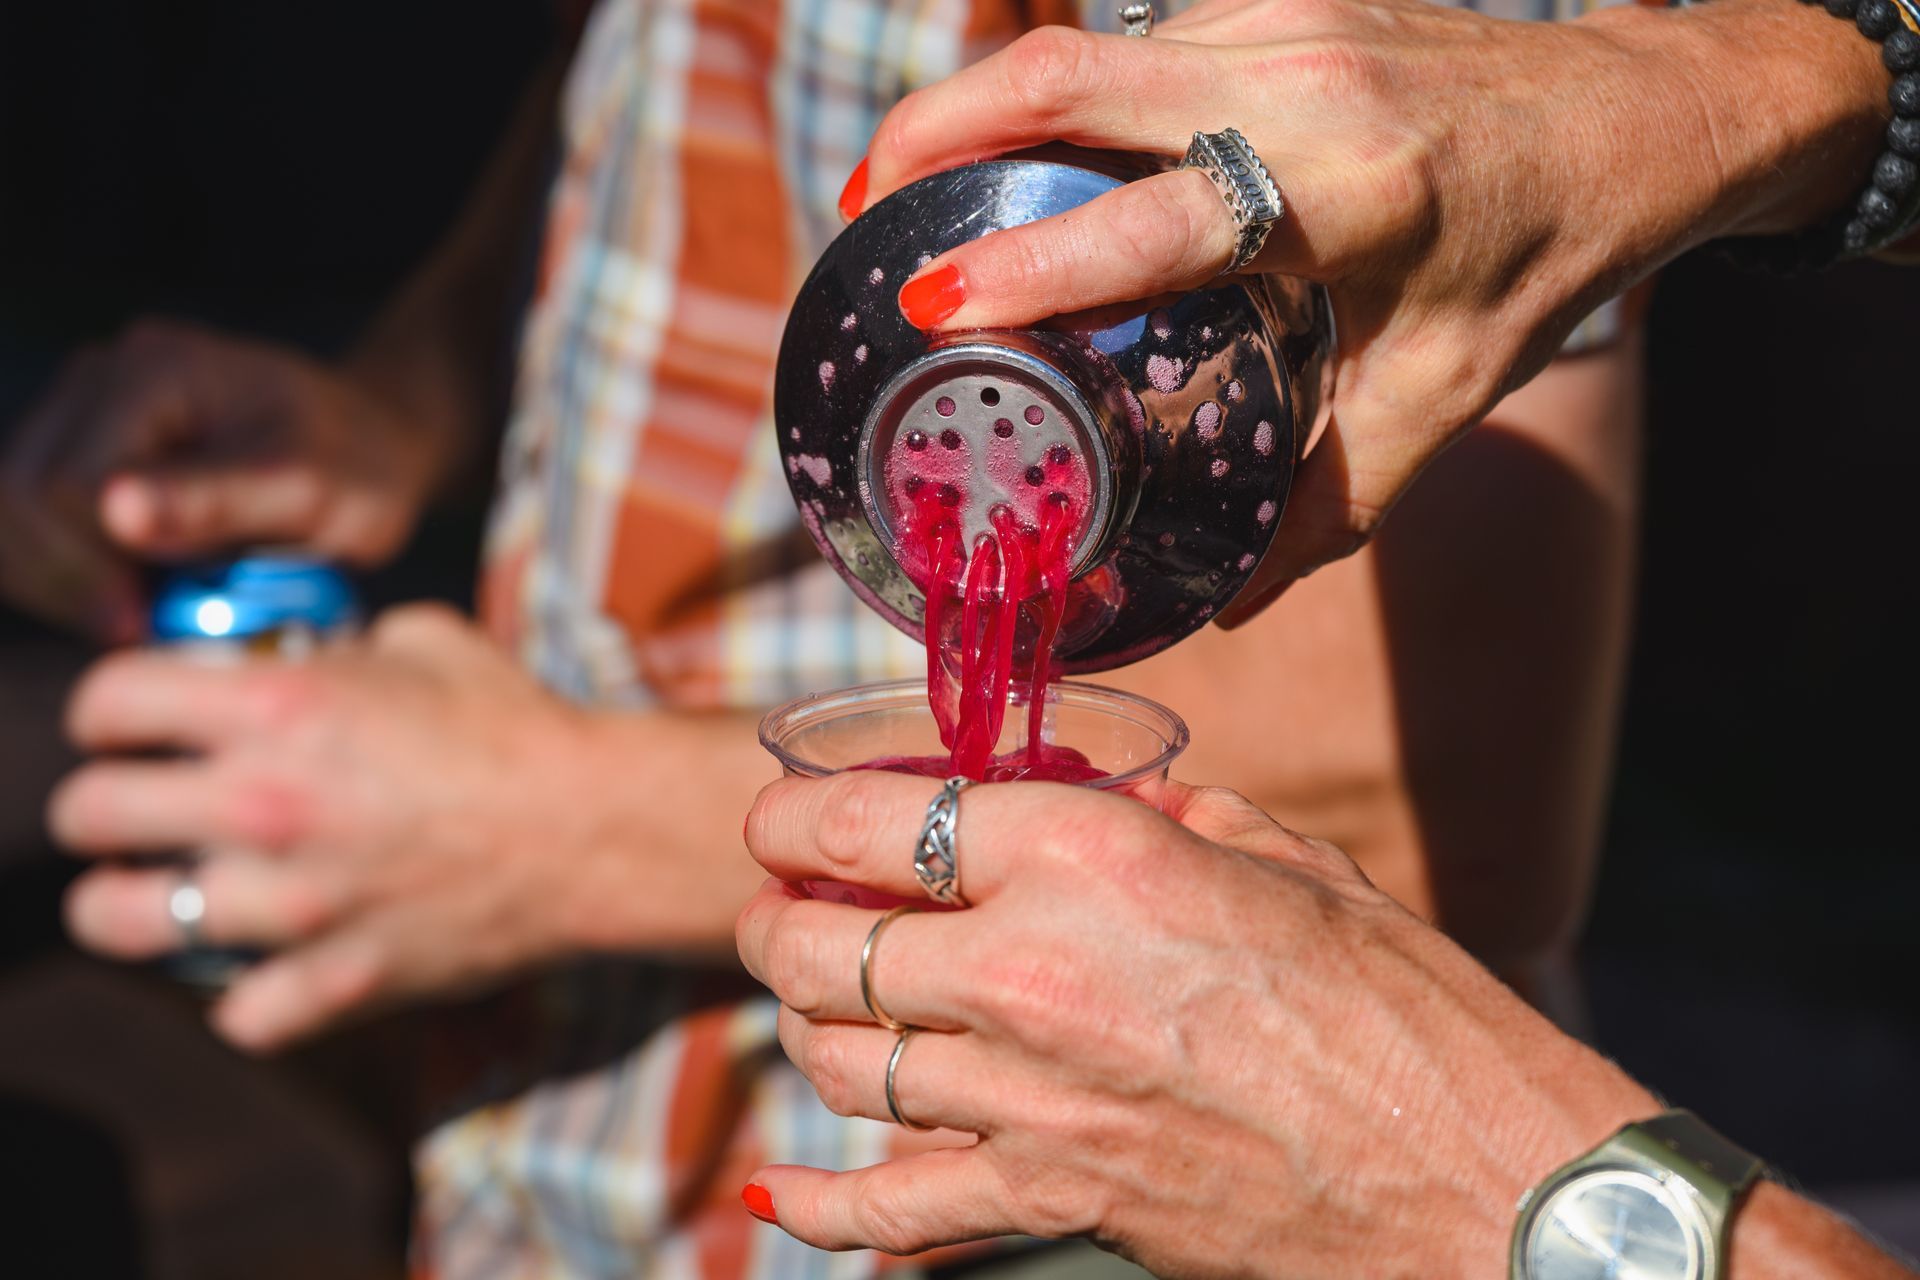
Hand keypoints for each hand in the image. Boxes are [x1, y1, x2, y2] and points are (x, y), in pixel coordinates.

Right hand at [1, 319, 449, 637]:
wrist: (368, 444)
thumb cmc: (354, 465)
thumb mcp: (309, 488)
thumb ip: (216, 501)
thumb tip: (118, 514)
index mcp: (156, 371)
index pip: (68, 483)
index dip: (91, 566)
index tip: (140, 623)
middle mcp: (102, 377)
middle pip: (19, 494)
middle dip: (65, 577)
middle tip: (134, 630)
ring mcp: (82, 411)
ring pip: (11, 512)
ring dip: (57, 580)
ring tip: (133, 616)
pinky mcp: (80, 451)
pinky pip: (31, 524)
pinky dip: (63, 573)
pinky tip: (120, 600)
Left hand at [52, 605, 627, 1048]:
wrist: (596, 828)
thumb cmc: (519, 728)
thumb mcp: (427, 639)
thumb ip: (342, 646)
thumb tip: (312, 658)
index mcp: (277, 708)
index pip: (108, 702)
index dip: (108, 710)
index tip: (130, 724)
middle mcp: (260, 804)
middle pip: (88, 812)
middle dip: (103, 805)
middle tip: (140, 808)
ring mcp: (289, 904)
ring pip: (120, 921)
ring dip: (133, 902)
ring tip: (163, 892)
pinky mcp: (334, 981)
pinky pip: (236, 1014)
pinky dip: (245, 996)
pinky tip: (266, 967)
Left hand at [736, 772, 1657, 1275]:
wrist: (1467, 1171)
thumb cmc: (1399, 1004)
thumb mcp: (1289, 861)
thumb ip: (1178, 817)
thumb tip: (1124, 797)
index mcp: (1093, 855)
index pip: (880, 819)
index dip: (795, 816)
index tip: (776, 819)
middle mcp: (1033, 970)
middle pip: (827, 945)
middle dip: (778, 922)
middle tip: (779, 910)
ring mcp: (1032, 1098)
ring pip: (843, 1063)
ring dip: (808, 1027)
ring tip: (814, 1004)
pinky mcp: (1052, 1196)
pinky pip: (892, 1211)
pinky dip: (825, 1203)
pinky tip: (787, 1186)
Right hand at [845, 0, 1881, 615]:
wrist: (1634, 111)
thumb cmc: (1539, 259)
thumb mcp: (1441, 395)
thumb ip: (1326, 504)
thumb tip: (1218, 603)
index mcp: (1351, 191)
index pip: (1160, 215)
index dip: (1033, 257)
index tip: (925, 295)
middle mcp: (1299, 77)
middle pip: (1069, 71)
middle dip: (937, 126)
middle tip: (860, 209)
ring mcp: (1279, 17)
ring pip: (1085, 45)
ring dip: (979, 104)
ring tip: (908, 183)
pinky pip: (1131, 42)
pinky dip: (1055, 98)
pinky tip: (1024, 160)